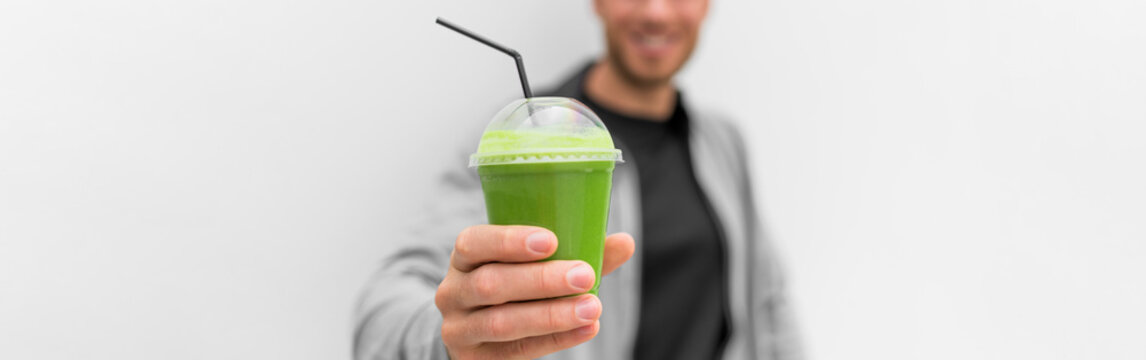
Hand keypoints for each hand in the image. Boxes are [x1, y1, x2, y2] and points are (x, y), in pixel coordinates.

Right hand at [434, 225, 635, 359]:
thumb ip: (576, 251)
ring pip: (503, 322)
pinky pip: (517, 351)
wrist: (480, 332)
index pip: (473, 243)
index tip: (550, 241)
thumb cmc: (516, 285)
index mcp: (464, 257)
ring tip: (592, 307)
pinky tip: (586, 329)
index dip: (509, 241)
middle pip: (492, 284)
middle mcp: (453, 292)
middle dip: (541, 280)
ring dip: (552, 314)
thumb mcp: (534, 264)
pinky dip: (556, 339)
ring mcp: (460, 329)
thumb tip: (624, 242)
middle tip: (584, 275)